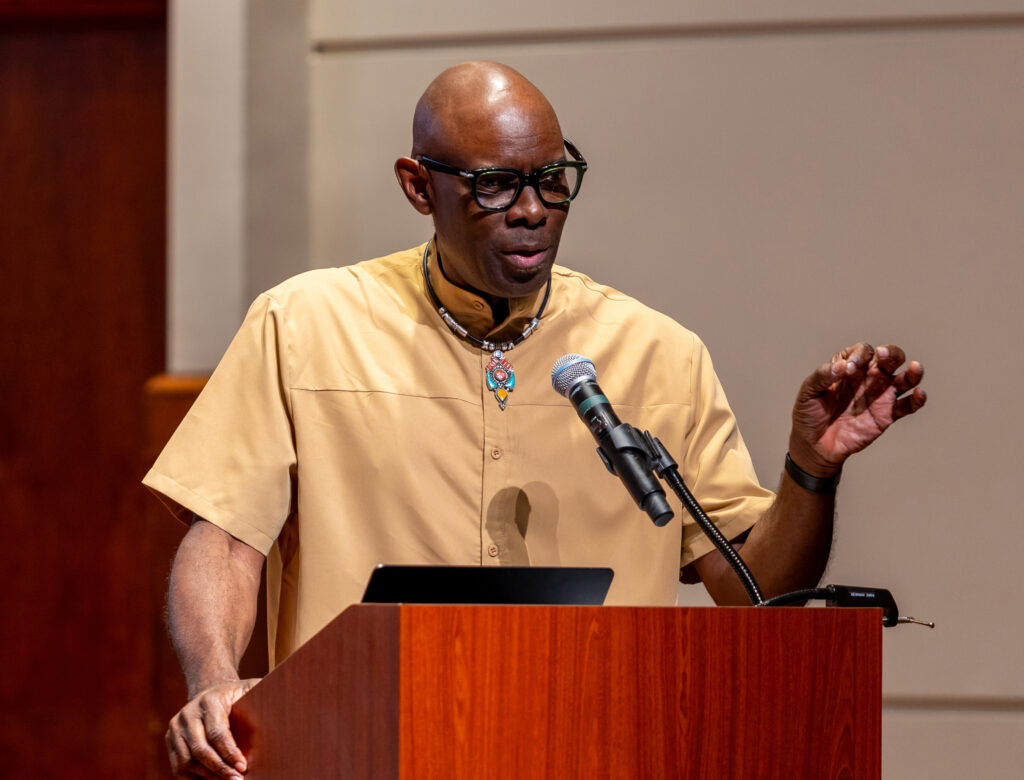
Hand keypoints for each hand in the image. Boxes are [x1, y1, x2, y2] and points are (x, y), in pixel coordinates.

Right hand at [166, 678, 259, 777]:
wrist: (210, 689)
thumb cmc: (236, 694)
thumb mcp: (250, 689)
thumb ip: (261, 697)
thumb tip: (282, 710)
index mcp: (209, 701)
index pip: (217, 733)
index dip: (230, 753)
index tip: (243, 767)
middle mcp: (188, 714)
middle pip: (199, 750)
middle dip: (219, 769)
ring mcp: (176, 727)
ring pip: (186, 761)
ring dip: (207, 777)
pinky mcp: (170, 739)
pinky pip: (178, 766)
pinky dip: (194, 778)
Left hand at [790, 343, 925, 474]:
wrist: (814, 445)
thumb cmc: (809, 414)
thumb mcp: (808, 392)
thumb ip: (822, 376)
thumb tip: (840, 366)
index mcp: (849, 367)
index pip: (863, 351)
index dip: (859, 355)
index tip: (848, 369)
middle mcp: (869, 378)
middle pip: (889, 358)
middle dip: (891, 353)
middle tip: (883, 355)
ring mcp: (880, 395)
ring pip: (905, 378)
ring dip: (913, 372)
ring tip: (914, 367)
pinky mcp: (887, 415)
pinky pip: (907, 405)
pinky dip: (917, 399)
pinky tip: (919, 393)